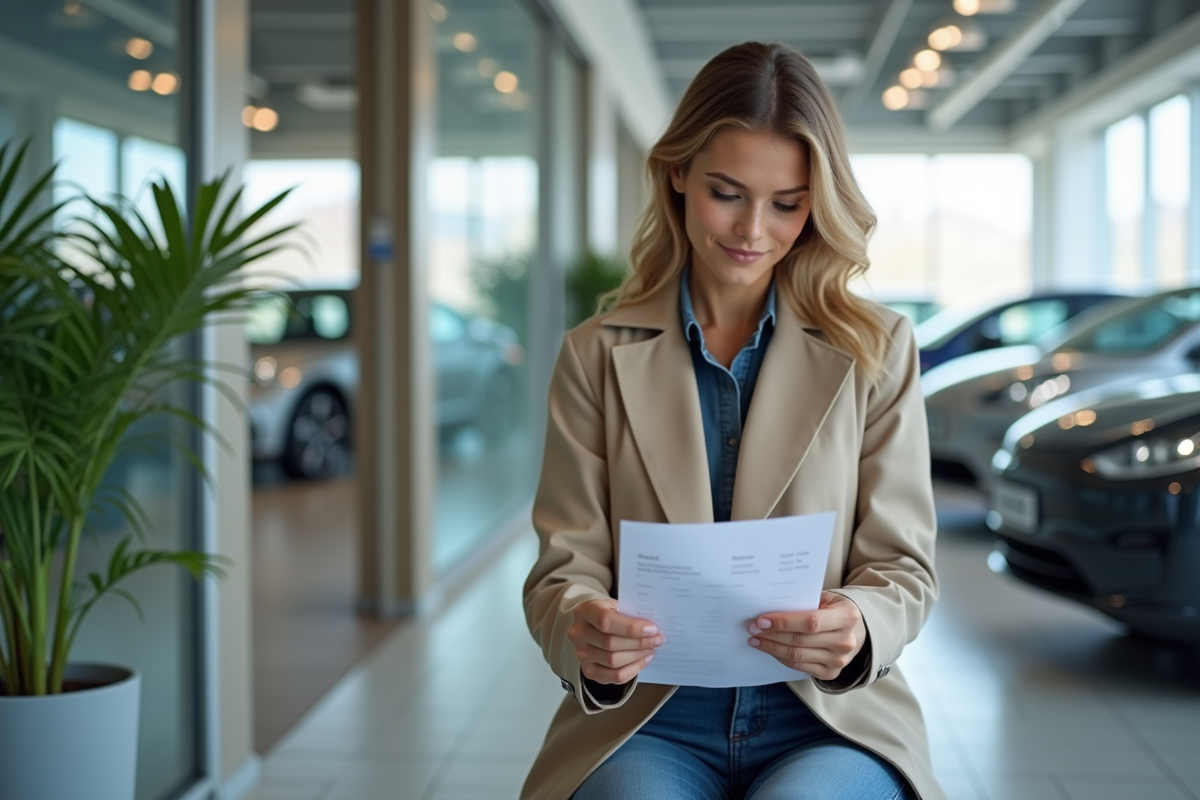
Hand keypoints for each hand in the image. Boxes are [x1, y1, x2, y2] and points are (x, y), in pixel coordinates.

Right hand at [568, 599, 662, 684]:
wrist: (594, 625)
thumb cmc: (610, 613)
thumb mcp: (617, 605)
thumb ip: (631, 615)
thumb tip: (653, 630)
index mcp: (584, 611)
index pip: (606, 621)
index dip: (630, 628)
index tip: (652, 629)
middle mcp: (578, 633)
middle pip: (610, 643)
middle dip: (639, 643)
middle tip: (657, 640)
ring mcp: (581, 654)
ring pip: (613, 661)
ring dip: (637, 656)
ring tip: (652, 649)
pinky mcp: (588, 671)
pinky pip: (614, 677)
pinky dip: (633, 670)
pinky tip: (643, 660)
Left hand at [747, 592, 865, 680]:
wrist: (858, 630)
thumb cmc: (835, 610)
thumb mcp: (827, 598)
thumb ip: (804, 602)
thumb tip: (770, 608)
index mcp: (846, 617)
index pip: (810, 622)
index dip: (783, 622)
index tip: (761, 620)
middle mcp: (845, 641)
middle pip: (800, 640)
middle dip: (772, 635)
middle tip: (752, 628)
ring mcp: (839, 660)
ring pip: (797, 656)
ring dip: (772, 647)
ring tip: (756, 639)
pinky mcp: (830, 673)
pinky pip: (799, 666)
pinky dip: (781, 657)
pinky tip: (770, 648)